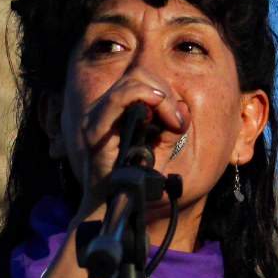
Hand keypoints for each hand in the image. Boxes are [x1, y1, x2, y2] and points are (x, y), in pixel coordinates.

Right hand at [62, 70, 187, 216]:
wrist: (115, 204)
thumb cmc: (135, 177)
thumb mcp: (160, 147)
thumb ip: (171, 126)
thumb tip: (183, 107)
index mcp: (116, 108)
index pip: (143, 79)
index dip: (167, 93)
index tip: (179, 120)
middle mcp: (102, 107)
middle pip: (140, 74)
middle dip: (166, 93)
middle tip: (177, 121)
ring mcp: (95, 115)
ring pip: (133, 80)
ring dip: (161, 97)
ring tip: (172, 122)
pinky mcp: (94, 128)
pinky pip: (118, 98)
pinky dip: (144, 99)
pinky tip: (157, 115)